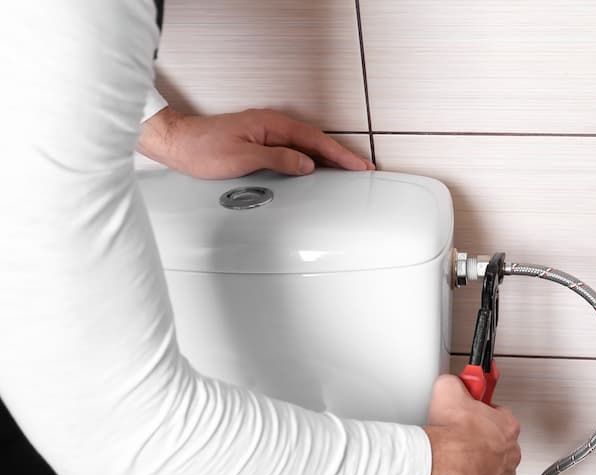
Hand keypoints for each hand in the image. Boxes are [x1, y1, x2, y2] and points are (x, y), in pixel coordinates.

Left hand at [138, 107, 374, 178]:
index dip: (340, 155)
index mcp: (272, 125)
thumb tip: (306, 164)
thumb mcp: (243, 158)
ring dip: (327, 158)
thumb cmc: (202, 149)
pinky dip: (309, 158)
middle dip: (340, 156)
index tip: (359, 166)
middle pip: (315, 141)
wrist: (177, 143)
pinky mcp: (260, 141)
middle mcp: (271, 125)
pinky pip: (293, 149)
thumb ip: (278, 159)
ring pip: (305, 146)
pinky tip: (315, 169)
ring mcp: (266, 133)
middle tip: (361, 170)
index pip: (315, 141)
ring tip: (346, 171)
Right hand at [419, 375, 520, 474]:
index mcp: (507, 426)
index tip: (472, 415)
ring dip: (479, 468)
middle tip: (461, 440)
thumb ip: (456, 383)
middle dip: (482, 443)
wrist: (444, 468)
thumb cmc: (451, 437)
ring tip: (458, 463)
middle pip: (499, 446)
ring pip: (494, 471)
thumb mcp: (448, 392)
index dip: (483, 415)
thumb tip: (452, 382)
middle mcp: (510, 454)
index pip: (501, 417)